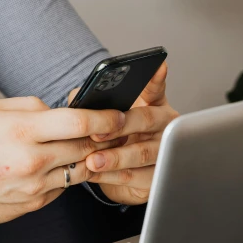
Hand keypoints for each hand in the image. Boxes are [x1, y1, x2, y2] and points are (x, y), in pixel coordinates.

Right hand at [0, 96, 128, 227]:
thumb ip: (33, 105)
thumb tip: (62, 109)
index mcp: (22, 130)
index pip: (79, 122)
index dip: (105, 118)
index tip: (116, 115)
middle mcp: (31, 160)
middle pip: (85, 146)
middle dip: (101, 137)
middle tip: (106, 130)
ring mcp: (35, 186)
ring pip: (80, 170)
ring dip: (85, 158)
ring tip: (79, 147)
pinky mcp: (34, 203)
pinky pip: (64, 187)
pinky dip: (65, 175)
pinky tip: (54, 166)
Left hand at [69, 62, 178, 205]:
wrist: (123, 175)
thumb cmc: (115, 139)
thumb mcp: (104, 118)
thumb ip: (92, 103)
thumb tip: (77, 97)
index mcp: (153, 104)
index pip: (155, 87)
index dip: (156, 78)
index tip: (158, 66)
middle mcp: (164, 125)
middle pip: (146, 119)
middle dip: (121, 126)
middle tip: (97, 133)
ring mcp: (166, 151)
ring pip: (143, 152)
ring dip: (115, 157)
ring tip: (92, 160)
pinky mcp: (159, 177)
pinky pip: (137, 177)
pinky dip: (113, 176)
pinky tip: (94, 173)